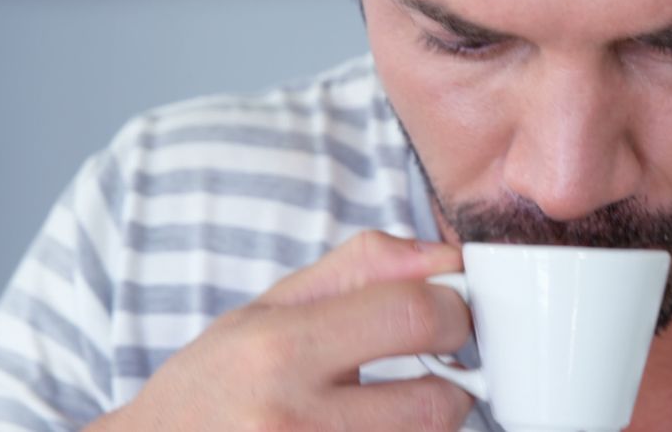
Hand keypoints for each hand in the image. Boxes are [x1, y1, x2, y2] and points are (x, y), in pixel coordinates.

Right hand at [89, 231, 473, 430]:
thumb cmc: (215, 381)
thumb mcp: (270, 305)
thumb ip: (361, 268)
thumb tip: (443, 257)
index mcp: (280, 349)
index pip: (414, 316)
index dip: (454, 309)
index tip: (451, 312)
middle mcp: (293, 419)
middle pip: (438, 403)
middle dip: (456, 380)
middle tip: (438, 367)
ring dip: (429, 424)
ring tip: (393, 407)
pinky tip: (371, 428)